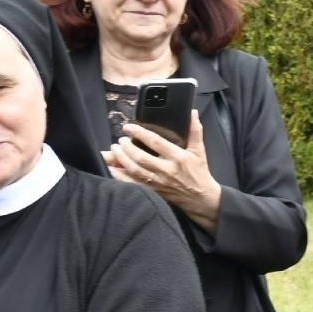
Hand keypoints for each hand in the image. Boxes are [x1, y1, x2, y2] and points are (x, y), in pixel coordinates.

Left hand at [106, 112, 221, 233]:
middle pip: (141, 157)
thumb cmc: (198, 172)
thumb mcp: (199, 150)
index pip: (155, 142)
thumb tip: (192, 113)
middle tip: (120, 140)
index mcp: (177, 157)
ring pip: (135, 170)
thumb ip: (195, 131)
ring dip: (122, 159)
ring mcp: (158, 182)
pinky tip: (112, 168)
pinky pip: (133, 184)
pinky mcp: (153, 191)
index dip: (139, 133)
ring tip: (115, 149)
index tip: (128, 127)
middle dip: (127, 147)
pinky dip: (120, 176)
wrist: (200, 198)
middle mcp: (166, 170)